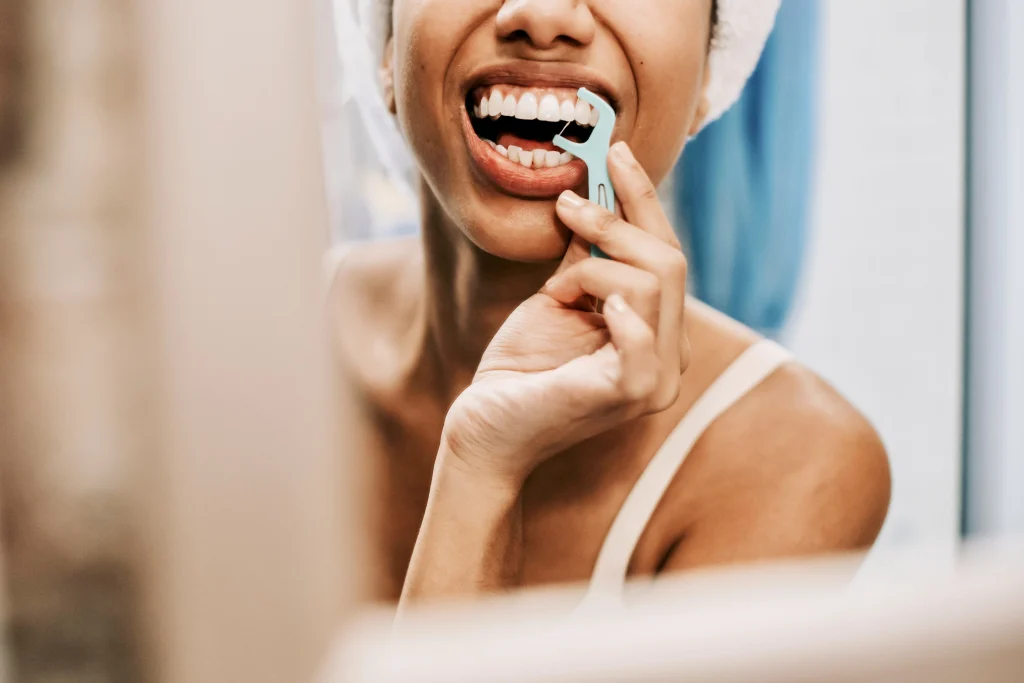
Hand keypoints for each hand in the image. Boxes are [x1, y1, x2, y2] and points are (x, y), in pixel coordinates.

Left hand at [441, 142, 690, 486]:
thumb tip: (592, 196)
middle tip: (568, 206)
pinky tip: (587, 304)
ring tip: (554, 290)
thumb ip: (587, 255)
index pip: (668, 253)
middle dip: (616, 221)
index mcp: (659, 330)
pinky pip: (643, 340)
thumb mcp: (559, 296)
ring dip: (592, 269)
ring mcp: (655, 379)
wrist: (486, 426)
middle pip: (670, 261)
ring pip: (654, 284)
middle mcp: (670, 354)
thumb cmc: (522, 367)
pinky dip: (619, 311)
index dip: (642, 198)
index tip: (614, 149)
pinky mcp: (629, 395)